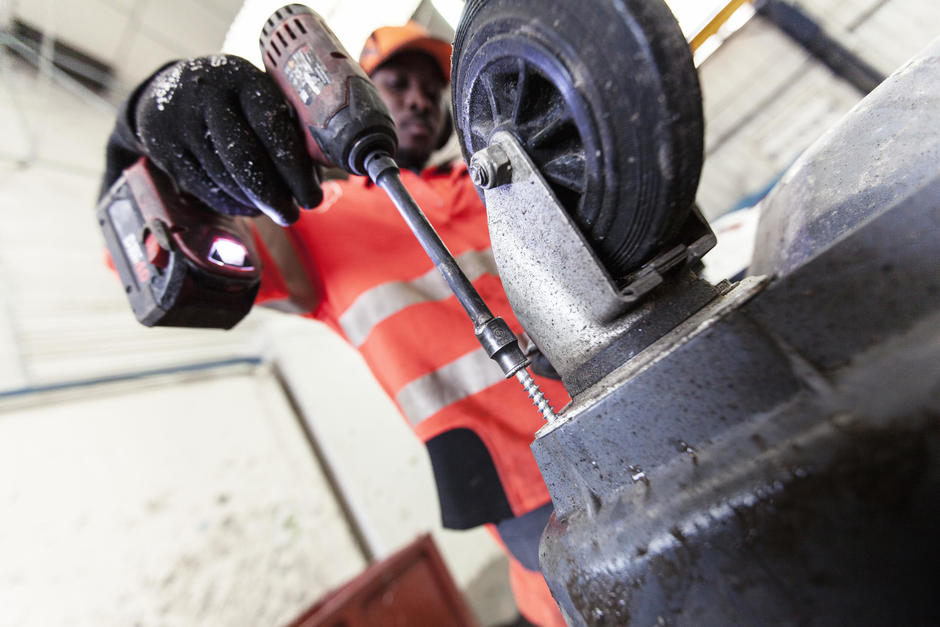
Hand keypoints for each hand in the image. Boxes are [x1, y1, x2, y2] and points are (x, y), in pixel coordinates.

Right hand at [134, 55, 320, 224]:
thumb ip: (286, 128)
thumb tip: (316, 178)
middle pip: (244, 158)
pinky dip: (232, 205)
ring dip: (255, 203)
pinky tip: (250, 208)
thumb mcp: (257, 98)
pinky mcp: (164, 149)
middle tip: (292, 215)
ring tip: (274, 210)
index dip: (295, 168)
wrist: (165, 94)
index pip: (273, 127)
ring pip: (225, 179)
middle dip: (274, 195)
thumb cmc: (233, 102)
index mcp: (242, 78)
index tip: (312, 196)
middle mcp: (207, 95)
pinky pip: (206, 189)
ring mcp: (181, 122)